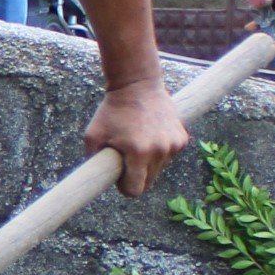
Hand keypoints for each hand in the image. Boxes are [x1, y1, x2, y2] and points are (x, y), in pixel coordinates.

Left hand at [84, 75, 191, 194]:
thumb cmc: (112, 111)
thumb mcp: (92, 137)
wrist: (137, 85)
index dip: (125, 186)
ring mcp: (174, 144)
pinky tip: (152, 135)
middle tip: (127, 159)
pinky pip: (169, 156)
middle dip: (137, 176)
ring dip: (149, 163)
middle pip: (149, 182)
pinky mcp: (182, 138)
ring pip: (159, 170)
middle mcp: (160, 150)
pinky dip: (160, 152)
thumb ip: (93, 162)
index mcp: (138, 153)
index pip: (135, 190)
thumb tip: (96, 181)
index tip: (120, 177)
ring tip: (138, 141)